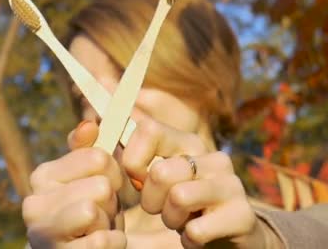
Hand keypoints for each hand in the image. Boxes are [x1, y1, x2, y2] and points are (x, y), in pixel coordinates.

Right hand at [22, 120, 126, 247]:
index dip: (113, 172)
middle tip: (101, 212)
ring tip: (97, 227)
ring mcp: (42, 233)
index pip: (98, 157)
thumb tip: (90, 124)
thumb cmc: (85, 210)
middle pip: (100, 185)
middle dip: (110, 201)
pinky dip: (113, 242)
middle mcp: (34, 202)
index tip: (105, 185)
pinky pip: (101, 241)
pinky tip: (102, 244)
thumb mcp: (88, 178)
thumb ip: (87, 149)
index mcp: (42, 175)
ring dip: (108, 222)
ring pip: (93, 210)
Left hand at [120, 110, 279, 247]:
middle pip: (159, 171)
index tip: (139, 180)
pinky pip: (196, 229)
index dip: (133, 160)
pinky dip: (190, 239)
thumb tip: (97, 103)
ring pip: (178, 197)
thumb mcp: (151, 175)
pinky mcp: (242, 215)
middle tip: (164, 207)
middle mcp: (213, 157)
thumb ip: (124, 144)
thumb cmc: (177, 205)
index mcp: (188, 143)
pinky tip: (198, 235)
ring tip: (182, 219)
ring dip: (171, 219)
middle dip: (151, 200)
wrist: (224, 238)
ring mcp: (231, 185)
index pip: (147, 129)